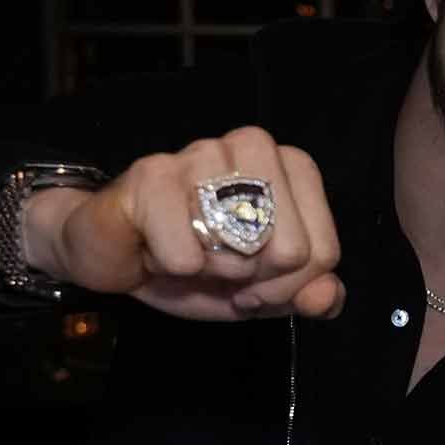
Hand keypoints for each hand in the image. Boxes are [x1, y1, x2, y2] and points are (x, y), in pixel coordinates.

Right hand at [0, 127, 343, 320]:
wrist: (116, 256)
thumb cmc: (197, 262)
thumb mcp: (261, 289)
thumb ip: (305, 292)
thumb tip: (327, 296)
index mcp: (290, 168)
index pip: (323, 252)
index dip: (288, 286)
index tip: (256, 283)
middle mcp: (253, 147)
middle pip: (291, 250)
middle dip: (255, 282)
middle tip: (221, 272)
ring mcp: (202, 153)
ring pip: (240, 246)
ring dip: (212, 270)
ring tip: (189, 255)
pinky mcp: (152, 172)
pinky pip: (186, 251)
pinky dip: (173, 266)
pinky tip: (156, 249)